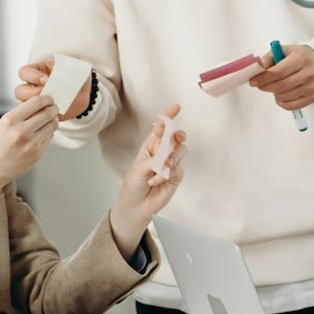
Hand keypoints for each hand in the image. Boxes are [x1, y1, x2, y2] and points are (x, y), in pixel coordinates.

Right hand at [0, 94, 59, 198]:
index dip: (46, 99)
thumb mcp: (2, 123)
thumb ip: (20, 113)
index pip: (36, 102)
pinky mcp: (37, 154)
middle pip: (48, 113)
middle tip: (53, 107)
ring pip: (52, 125)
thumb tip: (40, 104)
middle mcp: (21, 131)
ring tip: (49, 120)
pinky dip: (48, 132)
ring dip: (53, 120)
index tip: (48, 99)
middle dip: (53, 108)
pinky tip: (41, 133)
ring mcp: (31, 144)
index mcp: (10, 120)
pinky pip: (49, 137)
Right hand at [14, 58, 91, 120]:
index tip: (46, 80)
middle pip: (19, 91)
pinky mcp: (38, 114)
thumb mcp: (73, 69)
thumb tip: (59, 78)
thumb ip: (66, 70)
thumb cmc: (76, 78)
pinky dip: (41, 119)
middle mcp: (30, 86)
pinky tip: (54, 115)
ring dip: (36, 108)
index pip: (24, 72)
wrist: (82, 94)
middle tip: (48, 96)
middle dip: (32, 94)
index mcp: (36, 71)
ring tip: (53, 107)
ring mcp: (32, 102)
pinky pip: (32, 119)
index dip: (32, 76)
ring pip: (23, 106)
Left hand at [110, 104, 185, 257]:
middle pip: (176, 138)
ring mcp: (170, 164)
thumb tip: (167, 153)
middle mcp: (162, 152)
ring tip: (160, 168)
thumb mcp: (138, 167)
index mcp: (151, 145)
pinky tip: (156, 180)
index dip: (169, 116)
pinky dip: (166, 174)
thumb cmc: (133, 184)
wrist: (136, 206)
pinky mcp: (176, 176)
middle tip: (177, 138)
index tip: (175, 107)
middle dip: (178, 136)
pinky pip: (178, 169)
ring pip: (180, 152)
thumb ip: (154, 158)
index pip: (162, 128)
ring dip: (171, 158)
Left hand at [249, 44, 313, 109]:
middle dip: (265, 86)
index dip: (262, 78)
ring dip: (273, 93)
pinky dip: (281, 101)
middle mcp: (309, 73)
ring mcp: (311, 87)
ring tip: (275, 84)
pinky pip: (290, 106)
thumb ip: (267, 59)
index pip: (278, 72)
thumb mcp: (282, 51)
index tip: (253, 80)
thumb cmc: (296, 57)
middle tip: (259, 84)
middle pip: (280, 86)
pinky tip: (281, 93)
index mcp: (301, 58)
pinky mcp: (311, 97)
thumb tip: (255, 70)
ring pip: (283, 97)